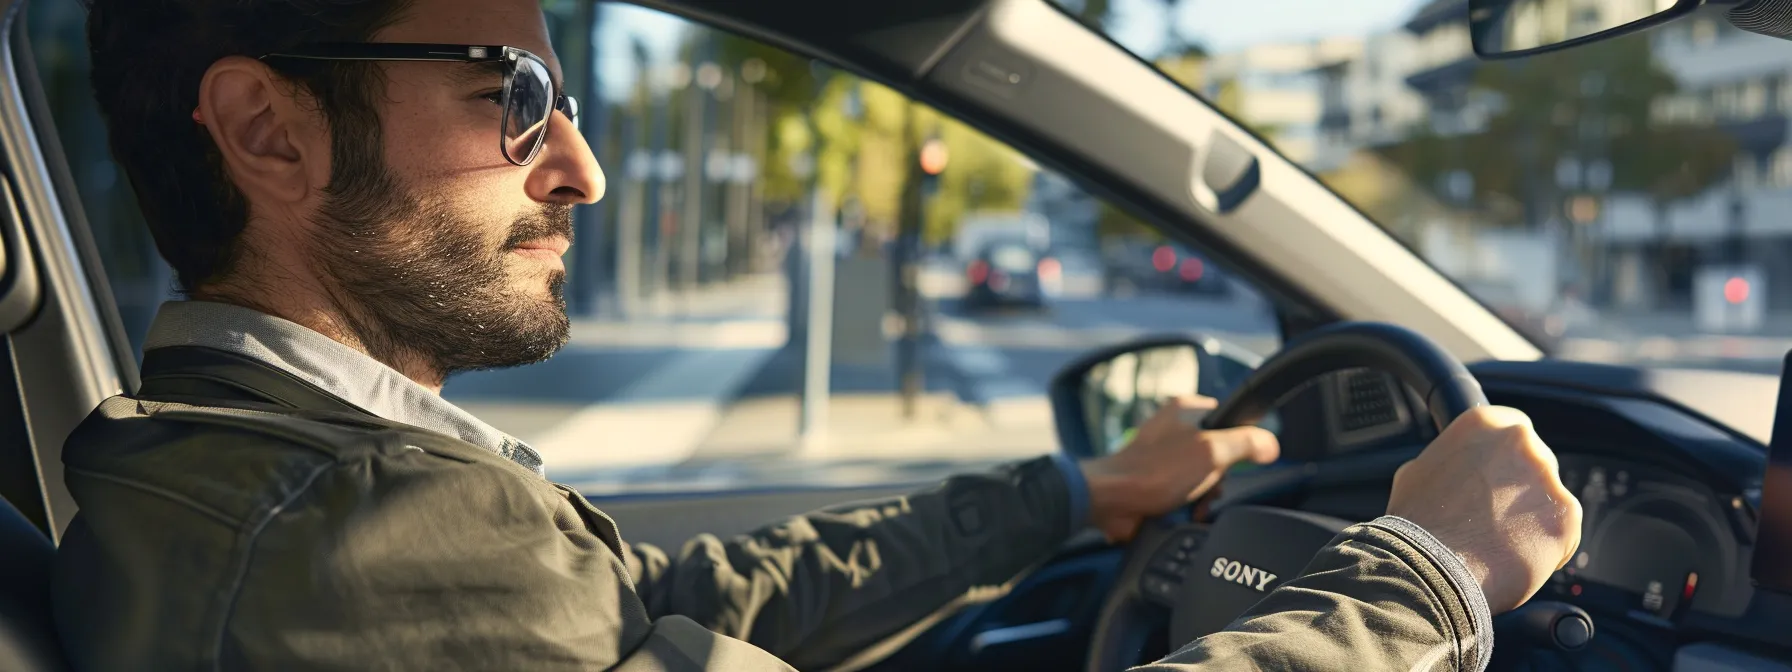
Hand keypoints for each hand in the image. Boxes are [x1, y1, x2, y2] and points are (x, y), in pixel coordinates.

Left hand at [1080, 396, 1278, 542]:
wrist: (1113, 501)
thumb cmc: (1154, 472)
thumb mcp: (1213, 452)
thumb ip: (1247, 443)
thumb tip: (1270, 444)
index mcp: (1187, 409)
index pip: (1232, 420)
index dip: (1238, 445)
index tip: (1235, 461)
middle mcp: (1174, 427)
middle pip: (1220, 452)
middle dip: (1220, 477)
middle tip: (1211, 484)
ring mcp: (1163, 453)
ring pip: (1204, 474)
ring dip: (1206, 494)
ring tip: (1196, 502)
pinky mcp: (1155, 477)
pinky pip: (1186, 489)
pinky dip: (1190, 503)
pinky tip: (1186, 510)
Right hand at [1387, 405, 1582, 612]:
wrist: (1432, 569)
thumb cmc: (1417, 525)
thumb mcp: (1417, 474)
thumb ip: (1449, 462)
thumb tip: (1455, 470)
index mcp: (1485, 424)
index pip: (1514, 430)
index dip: (1505, 460)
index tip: (1496, 480)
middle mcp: (1522, 442)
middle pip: (1536, 464)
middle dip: (1520, 490)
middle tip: (1493, 519)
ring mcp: (1547, 479)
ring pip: (1549, 501)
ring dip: (1533, 520)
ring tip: (1499, 546)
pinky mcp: (1567, 516)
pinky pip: (1564, 534)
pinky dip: (1546, 550)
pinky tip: (1514, 561)